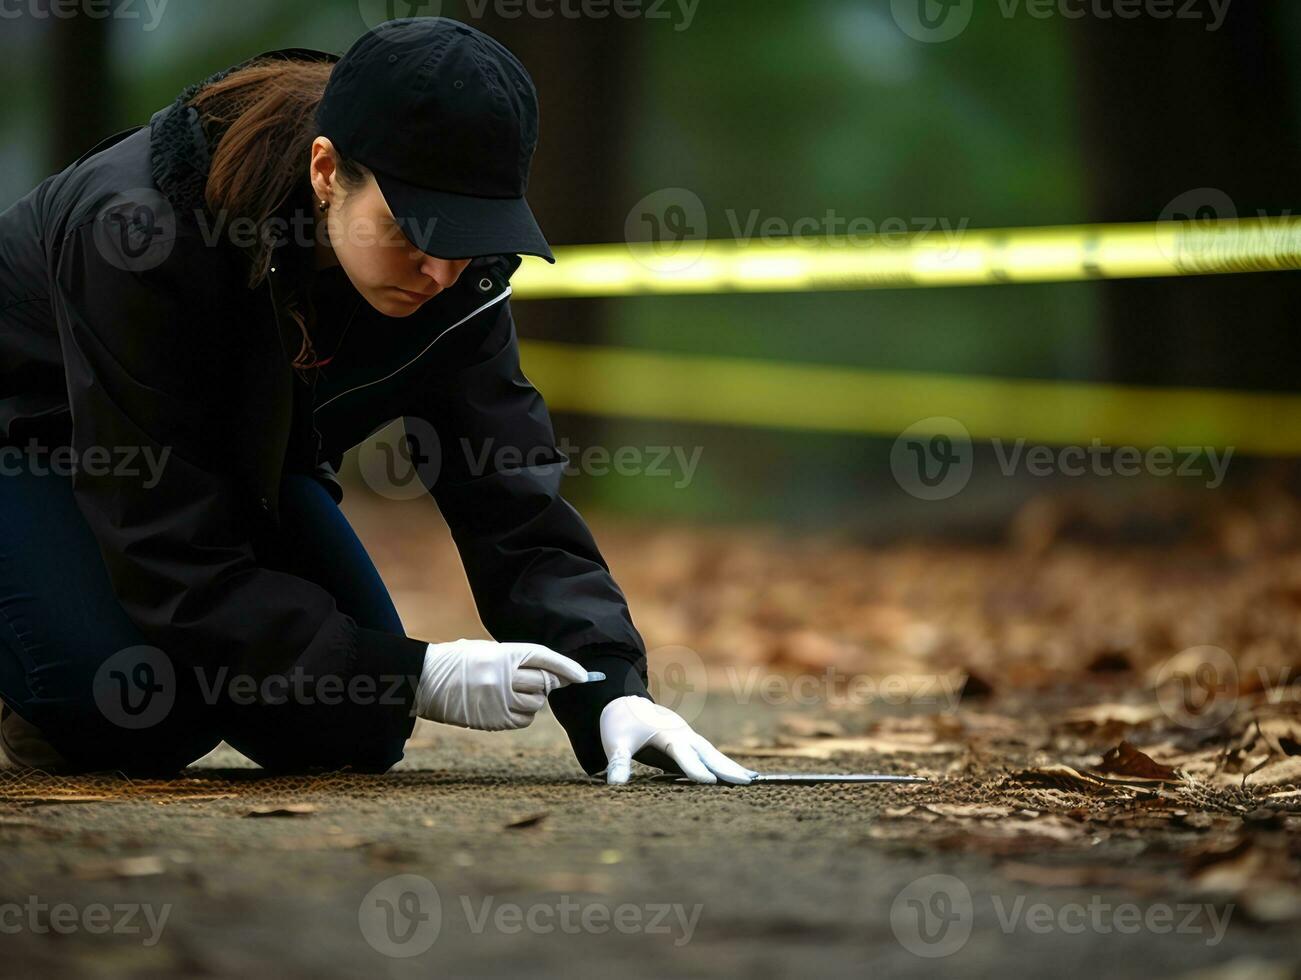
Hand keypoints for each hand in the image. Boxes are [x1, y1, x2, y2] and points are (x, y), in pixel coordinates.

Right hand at [415, 639, 598, 731]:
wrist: (424, 680)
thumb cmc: (457, 661)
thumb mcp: (487, 650)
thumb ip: (517, 660)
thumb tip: (551, 674)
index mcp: (503, 654)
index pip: (545, 658)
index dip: (567, 667)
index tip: (584, 676)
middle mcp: (503, 677)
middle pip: (544, 682)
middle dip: (547, 683)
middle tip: (540, 682)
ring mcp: (498, 700)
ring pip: (536, 703)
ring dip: (533, 699)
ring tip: (513, 692)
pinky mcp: (492, 720)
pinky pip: (523, 720)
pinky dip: (523, 715)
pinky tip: (508, 707)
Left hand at [599, 696, 758, 785]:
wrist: (625, 704)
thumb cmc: (620, 725)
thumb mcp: (615, 743)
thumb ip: (618, 762)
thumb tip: (614, 784)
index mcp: (664, 732)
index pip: (681, 752)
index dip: (693, 767)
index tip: (708, 781)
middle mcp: (680, 733)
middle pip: (706, 751)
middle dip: (725, 767)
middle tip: (744, 782)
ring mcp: (687, 737)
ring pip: (712, 752)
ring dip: (730, 766)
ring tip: (751, 781)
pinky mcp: (688, 742)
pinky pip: (709, 754)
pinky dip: (724, 764)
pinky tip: (739, 776)